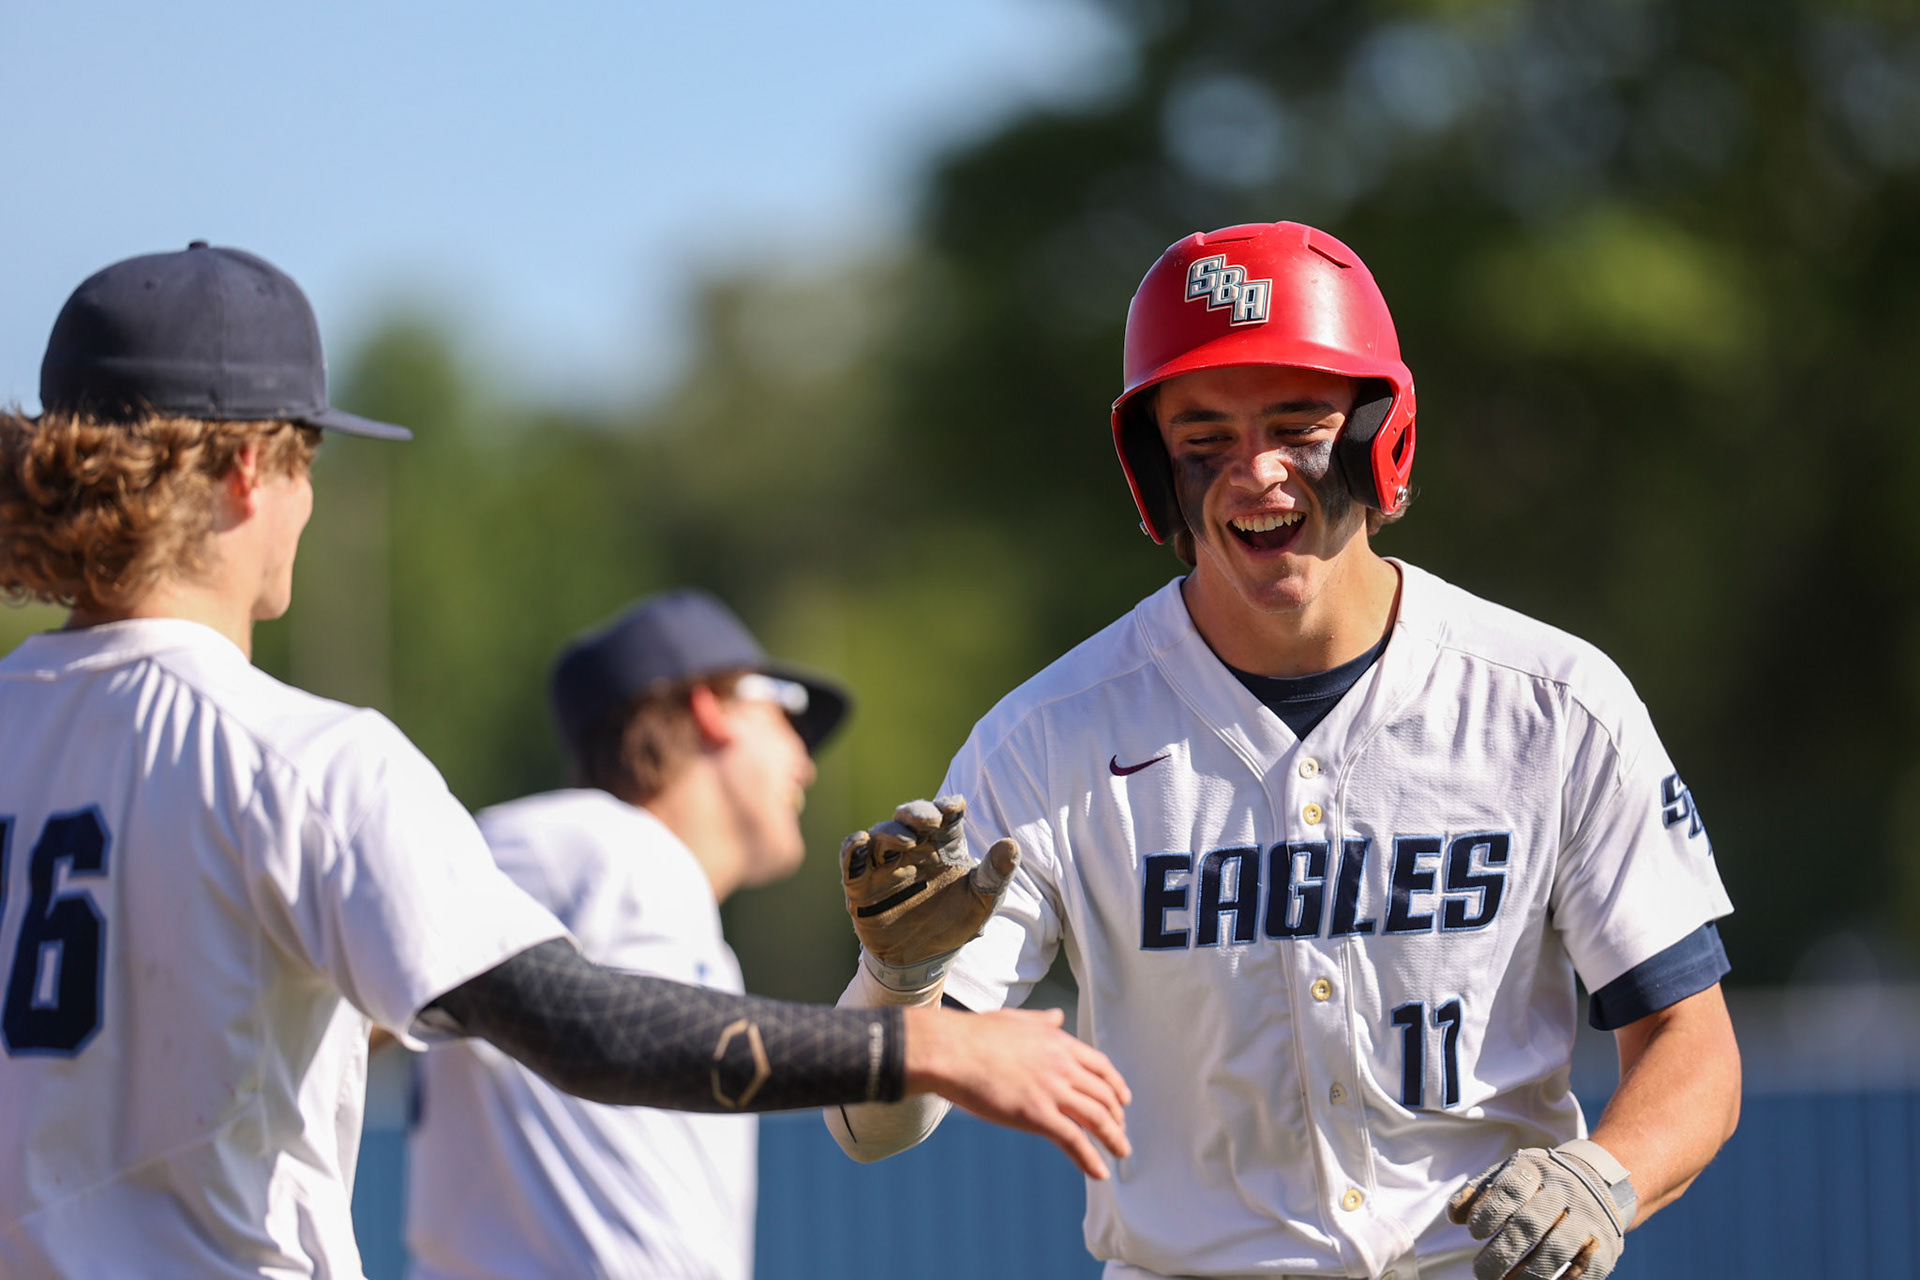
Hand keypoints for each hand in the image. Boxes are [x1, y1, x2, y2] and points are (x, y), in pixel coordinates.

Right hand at [841, 796, 1018, 986]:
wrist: (924, 959)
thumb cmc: (956, 921)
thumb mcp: (982, 900)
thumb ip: (995, 874)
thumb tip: (1011, 845)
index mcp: (944, 843)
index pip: (945, 814)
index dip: (948, 806)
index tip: (955, 807)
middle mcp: (913, 846)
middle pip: (909, 816)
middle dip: (916, 812)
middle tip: (929, 820)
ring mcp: (885, 863)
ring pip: (880, 834)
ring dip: (889, 832)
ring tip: (905, 841)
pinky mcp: (861, 884)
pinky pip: (852, 859)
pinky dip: (852, 848)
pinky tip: (859, 842)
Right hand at [902, 1004, 1130, 1179]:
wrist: (953, 1051)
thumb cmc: (975, 1035)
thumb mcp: (1016, 1019)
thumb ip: (1042, 1021)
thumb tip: (1057, 1015)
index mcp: (1058, 1042)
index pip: (1100, 1066)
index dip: (1116, 1085)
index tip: (1123, 1099)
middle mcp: (1062, 1066)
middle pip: (1103, 1094)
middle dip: (1117, 1116)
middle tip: (1120, 1130)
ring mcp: (1051, 1091)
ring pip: (1097, 1118)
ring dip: (1113, 1138)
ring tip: (1120, 1152)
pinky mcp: (1037, 1115)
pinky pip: (1074, 1140)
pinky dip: (1090, 1158)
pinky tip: (1099, 1172)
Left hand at [1448, 1143, 1633, 1279]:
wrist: (1598, 1181)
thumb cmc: (1538, 1183)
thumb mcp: (1507, 1174)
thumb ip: (1478, 1193)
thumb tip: (1454, 1217)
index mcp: (1536, 1168)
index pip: (1510, 1189)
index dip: (1489, 1212)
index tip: (1473, 1233)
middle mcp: (1566, 1190)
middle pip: (1530, 1224)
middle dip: (1502, 1253)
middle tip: (1480, 1272)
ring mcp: (1589, 1217)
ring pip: (1556, 1250)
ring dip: (1526, 1274)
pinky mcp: (1607, 1243)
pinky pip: (1584, 1269)